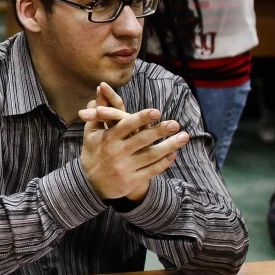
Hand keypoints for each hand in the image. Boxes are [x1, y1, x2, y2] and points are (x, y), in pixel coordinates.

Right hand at [78, 82, 190, 202]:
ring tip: (184, 137)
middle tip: (176, 123)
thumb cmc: (93, 152)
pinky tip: (173, 154)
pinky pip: (152, 171)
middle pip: (142, 140)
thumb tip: (100, 90)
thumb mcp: (91, 133)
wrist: (90, 184)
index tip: (157, 112)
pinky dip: (164, 163)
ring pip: (151, 156)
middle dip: (160, 131)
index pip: (126, 126)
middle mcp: (117, 153)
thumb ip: (98, 112)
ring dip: (170, 146)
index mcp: (108, 138)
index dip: (141, 119)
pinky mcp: (131, 181)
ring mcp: (125, 168)